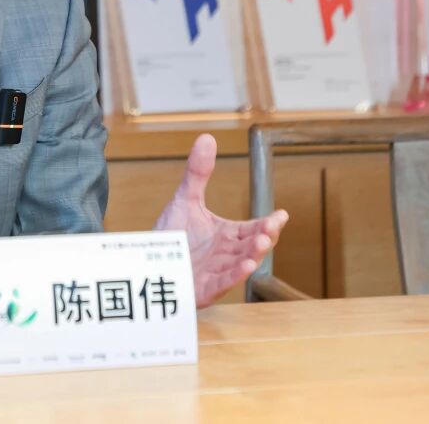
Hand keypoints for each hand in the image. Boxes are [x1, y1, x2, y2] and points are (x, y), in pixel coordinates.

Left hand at [154, 134, 288, 307]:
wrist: (146, 262)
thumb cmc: (172, 237)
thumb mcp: (186, 200)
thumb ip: (198, 173)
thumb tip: (207, 138)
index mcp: (228, 236)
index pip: (254, 229)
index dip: (269, 223)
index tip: (282, 214)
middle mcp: (226, 255)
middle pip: (251, 247)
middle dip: (263, 237)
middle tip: (271, 227)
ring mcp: (216, 274)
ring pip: (240, 265)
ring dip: (253, 256)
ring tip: (262, 243)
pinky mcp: (203, 289)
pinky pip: (221, 284)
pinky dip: (234, 277)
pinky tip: (245, 267)